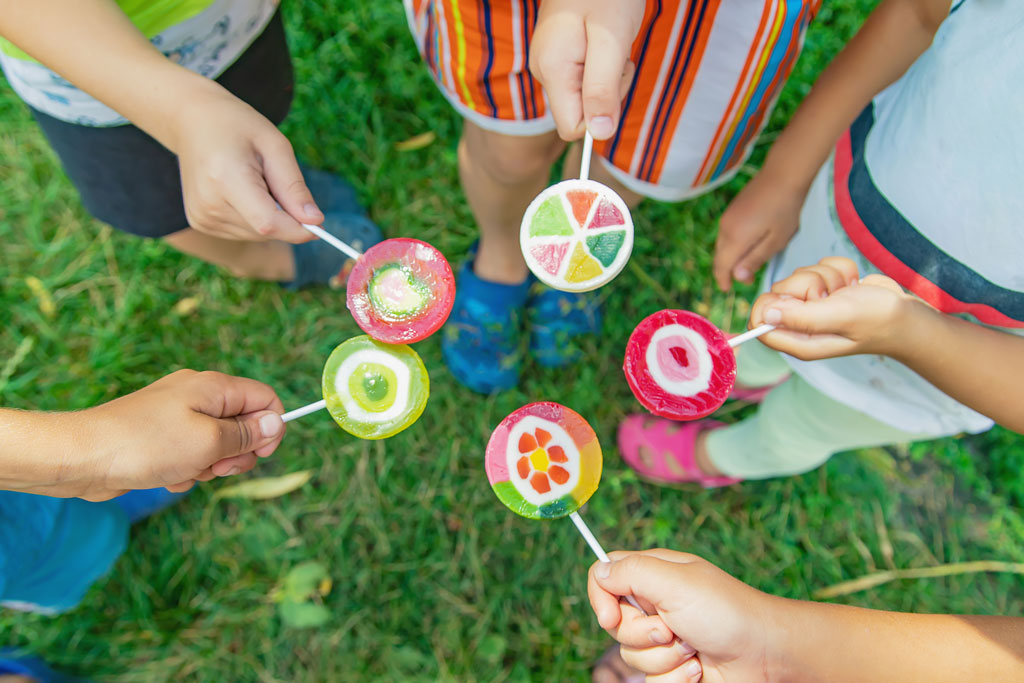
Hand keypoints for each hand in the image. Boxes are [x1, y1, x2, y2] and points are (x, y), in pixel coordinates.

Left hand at [63, 370, 286, 499]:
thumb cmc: (146, 445)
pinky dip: (187, 469)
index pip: (265, 399)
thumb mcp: (208, 442)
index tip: (259, 455)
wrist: (83, 456)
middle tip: (215, 467)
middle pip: (243, 424)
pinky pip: (192, 453)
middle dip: (236, 453)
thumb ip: (246, 434)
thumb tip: (276, 423)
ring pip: (217, 444)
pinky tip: (166, 477)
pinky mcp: (162, 435)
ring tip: (184, 471)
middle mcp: (198, 395)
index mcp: (214, 388)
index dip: (270, 428)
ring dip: (209, 465)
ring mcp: (178, 415)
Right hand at [170, 85, 322, 242]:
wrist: (191, 120)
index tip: (318, 223)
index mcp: (226, 179)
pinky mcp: (199, 222)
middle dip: (285, 217)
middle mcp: (209, 204)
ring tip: (254, 182)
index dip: (298, 229)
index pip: (269, 224)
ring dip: (269, 217)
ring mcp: (201, 216)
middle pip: (266, 231)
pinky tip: (242, 191)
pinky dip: (253, 218)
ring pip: (257, 236)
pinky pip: (243, 232)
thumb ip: (294, 187)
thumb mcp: (275, 146)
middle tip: (275, 182)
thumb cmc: (237, 127)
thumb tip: (315, 222)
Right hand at [530, 0, 643, 139]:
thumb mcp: (612, 41)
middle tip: (618, 54)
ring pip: (584, 96)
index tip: (614, 78)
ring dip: (608, 77)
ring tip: (612, 41)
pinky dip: (602, 65)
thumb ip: (603, 90)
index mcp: (553, 70)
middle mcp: (544, 71)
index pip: (572, 128)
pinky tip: (604, 39)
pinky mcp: (558, 55)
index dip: (600, 114)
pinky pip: (583, 79)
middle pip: (579, 113)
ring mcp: (549, 63)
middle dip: (607, 92)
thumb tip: (600, 135)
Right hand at [588, 550, 777, 681]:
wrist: (764, 654)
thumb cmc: (724, 611)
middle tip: (673, 628)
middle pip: (615, 624)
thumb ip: (630, 571)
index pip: (604, 576)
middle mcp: (655, 605)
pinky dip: (676, 678)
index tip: (610, 617)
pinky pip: (653, 680)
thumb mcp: (674, 582)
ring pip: (632, 656)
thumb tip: (599, 571)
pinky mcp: (674, 668)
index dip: (600, 597)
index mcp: (653, 575)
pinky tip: (699, 668)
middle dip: (643, 634)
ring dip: (664, 658)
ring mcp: (664, 639)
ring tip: (693, 648)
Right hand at [713, 169, 806, 290]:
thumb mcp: (776, 240)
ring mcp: (727, 217)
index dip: (723, 280)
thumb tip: (738, 276)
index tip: (728, 290)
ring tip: (753, 261)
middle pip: (720, 257)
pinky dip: (734, 244)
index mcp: (735, 238)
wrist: (783, 174)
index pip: (721, 267)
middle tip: (749, 278)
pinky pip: (727, 234)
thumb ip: (755, 259)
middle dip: (730, 270)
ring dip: (733, 257)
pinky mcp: (732, 210)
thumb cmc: (784, 209)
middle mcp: (725, 228)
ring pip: (723, 245)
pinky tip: (751, 243)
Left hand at [750, 256, 921, 358]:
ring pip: (800, 276)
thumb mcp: (839, 318)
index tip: (795, 299)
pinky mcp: (826, 289)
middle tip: (830, 296)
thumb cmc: (878, 321)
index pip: (758, 323)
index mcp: (799, 341)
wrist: (908, 314)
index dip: (770, 304)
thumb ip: (801, 317)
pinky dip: (838, 270)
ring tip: (846, 293)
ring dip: (826, 277)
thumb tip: (764, 314)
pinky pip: (819, 266)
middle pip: (778, 293)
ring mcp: (813, 306)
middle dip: (806, 284)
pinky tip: (852, 284)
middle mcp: (801, 325)